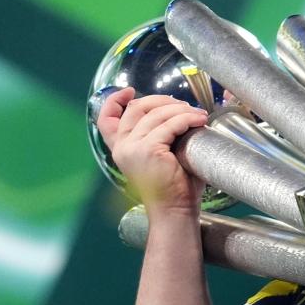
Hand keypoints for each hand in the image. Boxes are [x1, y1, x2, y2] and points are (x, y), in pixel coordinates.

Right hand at [96, 87, 208, 214]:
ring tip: (198, 114)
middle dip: (162, 101)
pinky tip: (199, 120)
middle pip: (136, 108)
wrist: (175, 212)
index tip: (129, 91)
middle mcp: (122, 147)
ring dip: (181, 109)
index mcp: (121, 149)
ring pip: (156, 114)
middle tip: (183, 105)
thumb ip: (158, 136)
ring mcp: (133, 148)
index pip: (105, 119)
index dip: (114, 100)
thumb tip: (176, 111)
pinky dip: (187, 119)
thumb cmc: (176, 188)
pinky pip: (170, 124)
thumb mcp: (161, 157)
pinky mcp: (149, 150)